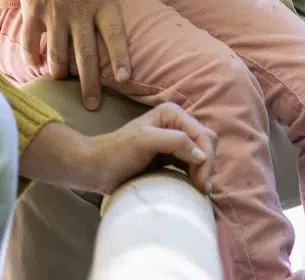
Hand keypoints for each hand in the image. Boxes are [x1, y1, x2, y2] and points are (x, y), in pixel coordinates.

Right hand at [12, 0, 154, 110]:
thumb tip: (162, 3)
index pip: (115, 34)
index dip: (122, 57)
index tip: (127, 79)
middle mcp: (79, 10)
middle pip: (86, 53)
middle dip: (90, 83)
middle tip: (92, 106)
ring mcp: (54, 11)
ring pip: (57, 51)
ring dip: (60, 72)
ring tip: (63, 86)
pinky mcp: (32, 9)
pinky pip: (31, 39)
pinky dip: (32, 55)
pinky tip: (36, 66)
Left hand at [85, 102, 217, 194]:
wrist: (95, 168)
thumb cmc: (115, 153)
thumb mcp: (144, 142)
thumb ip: (174, 142)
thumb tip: (202, 155)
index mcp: (172, 113)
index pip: (203, 135)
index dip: (207, 158)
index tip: (201, 184)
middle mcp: (177, 123)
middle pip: (207, 143)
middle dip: (208, 165)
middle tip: (202, 189)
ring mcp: (175, 140)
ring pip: (203, 154)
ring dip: (205, 172)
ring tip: (200, 191)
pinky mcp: (171, 157)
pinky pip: (193, 164)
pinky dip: (197, 175)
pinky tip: (194, 188)